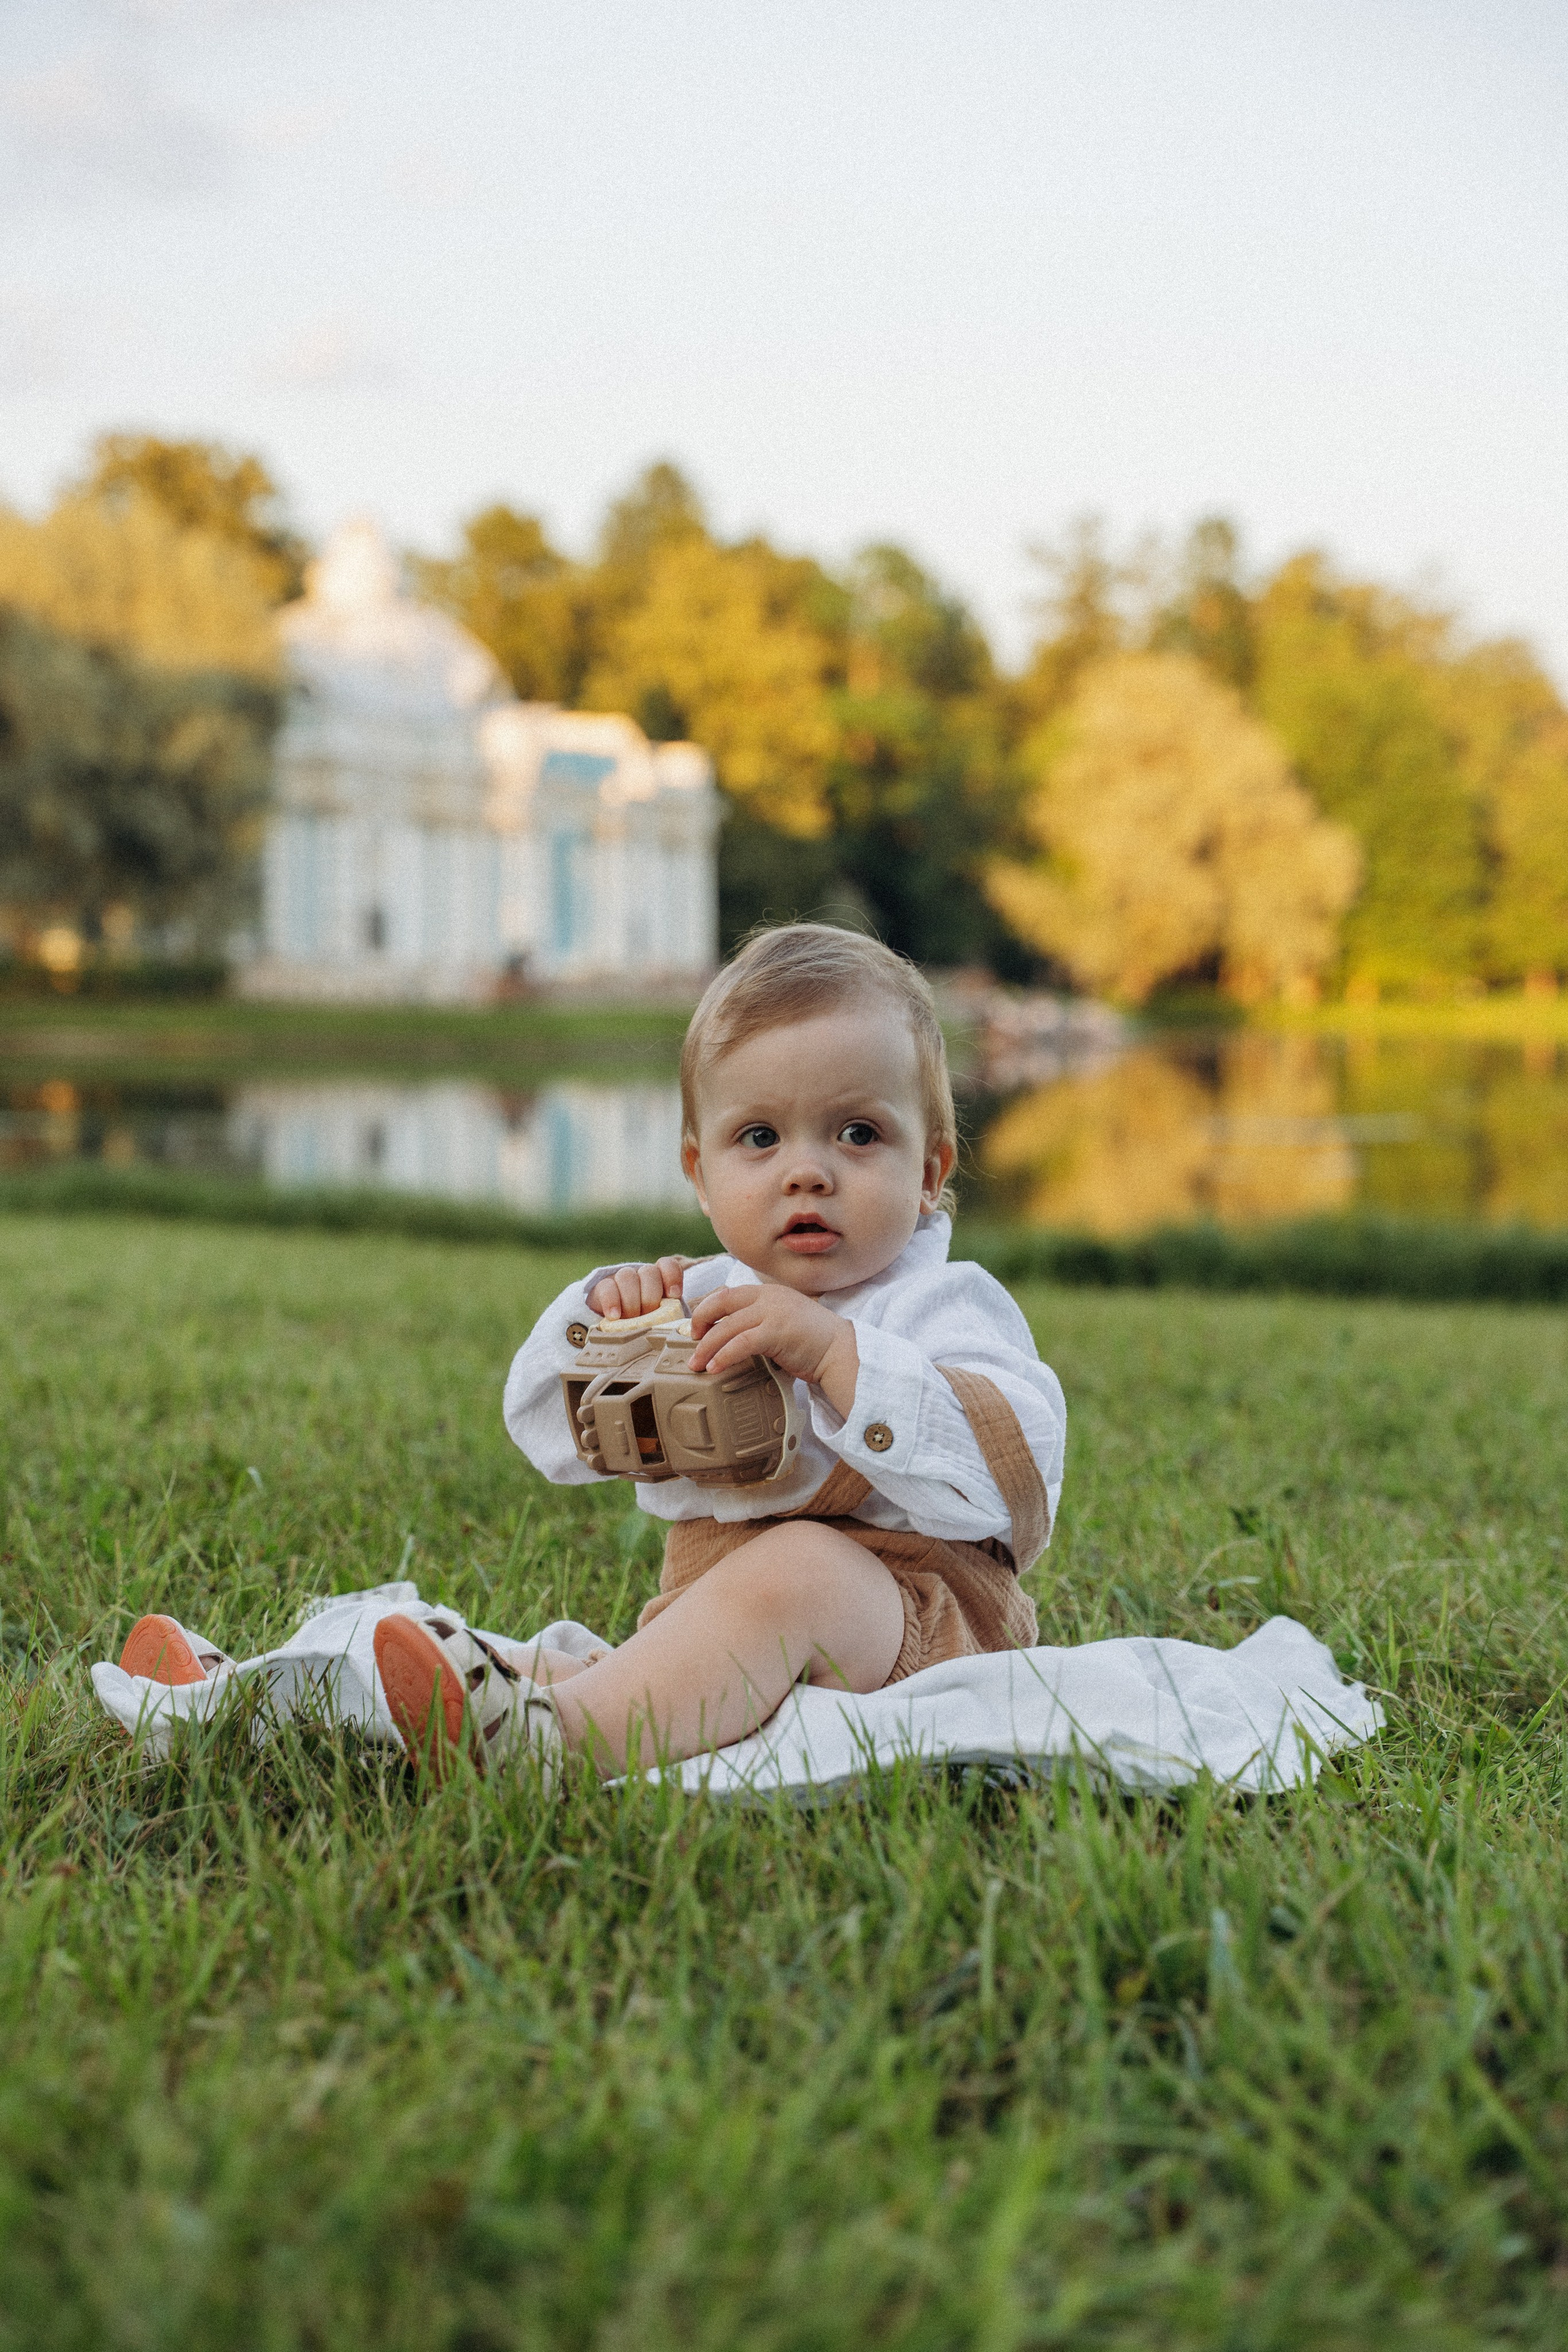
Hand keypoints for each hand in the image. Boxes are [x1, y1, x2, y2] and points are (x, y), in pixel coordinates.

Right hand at [587, 1256, 692, 1320]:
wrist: (616, 1331)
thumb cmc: (647, 1327)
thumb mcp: (662, 1321)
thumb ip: (671, 1317)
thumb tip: (684, 1327)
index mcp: (659, 1281)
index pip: (667, 1265)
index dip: (672, 1276)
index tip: (674, 1295)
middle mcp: (640, 1276)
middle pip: (649, 1272)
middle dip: (650, 1296)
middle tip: (649, 1315)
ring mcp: (620, 1280)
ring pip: (627, 1276)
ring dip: (631, 1299)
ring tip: (632, 1318)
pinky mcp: (602, 1288)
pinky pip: (606, 1287)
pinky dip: (611, 1301)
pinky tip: (614, 1316)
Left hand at [689, 1283, 858, 1418]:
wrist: (841, 1352)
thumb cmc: (812, 1343)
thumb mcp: (783, 1321)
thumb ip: (760, 1321)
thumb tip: (729, 1333)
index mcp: (769, 1292)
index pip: (728, 1293)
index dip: (707, 1308)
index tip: (698, 1327)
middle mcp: (769, 1297)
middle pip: (721, 1303)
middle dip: (701, 1322)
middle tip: (691, 1342)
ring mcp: (773, 1313)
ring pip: (727, 1326)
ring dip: (707, 1347)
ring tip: (696, 1364)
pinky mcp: (777, 1332)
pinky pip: (740, 1343)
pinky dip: (724, 1355)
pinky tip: (715, 1368)